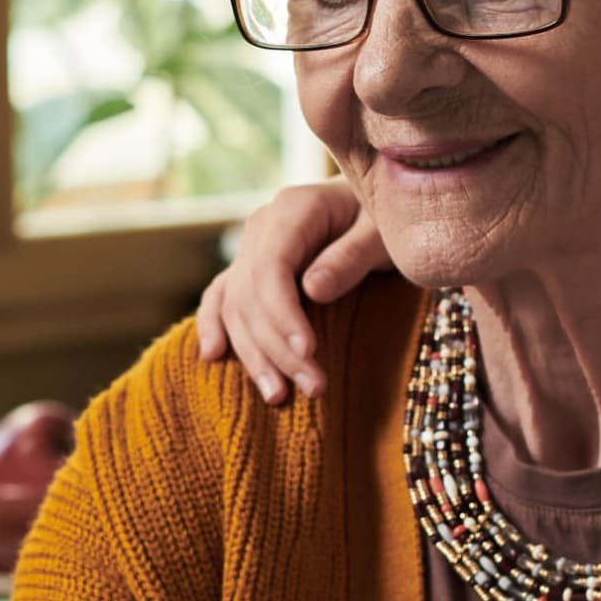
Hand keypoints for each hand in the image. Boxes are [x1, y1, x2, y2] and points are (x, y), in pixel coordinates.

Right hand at [192, 179, 388, 402]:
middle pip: (251, 294)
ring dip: (253, 353)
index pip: (271, 268)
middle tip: (314, 387)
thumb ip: (351, 257)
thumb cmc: (388, 220)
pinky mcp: (250, 268)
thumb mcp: (382, 234)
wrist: (381, 203)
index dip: (283, 315)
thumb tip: (312, 290)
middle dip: (277, 347)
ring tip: (278, 396)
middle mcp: (262, 226)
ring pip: (234, 306)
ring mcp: (251, 247)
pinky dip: (213, 326)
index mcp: (294, 209)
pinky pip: (221, 297)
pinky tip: (212, 357)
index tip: (308, 352)